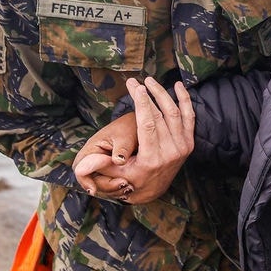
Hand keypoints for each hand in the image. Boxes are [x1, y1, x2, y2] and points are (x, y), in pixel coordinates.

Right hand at [71, 77, 195, 203]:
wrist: (155, 190)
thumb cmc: (131, 179)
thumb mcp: (114, 175)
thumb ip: (99, 166)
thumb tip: (80, 165)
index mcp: (152, 159)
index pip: (148, 124)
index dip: (142, 103)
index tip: (136, 86)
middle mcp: (170, 153)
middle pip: (159, 116)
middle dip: (147, 95)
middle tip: (135, 82)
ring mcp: (182, 148)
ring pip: (175, 113)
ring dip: (163, 94)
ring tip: (150, 80)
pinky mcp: (188, 143)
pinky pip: (190, 117)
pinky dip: (185, 100)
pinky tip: (179, 86)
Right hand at [73, 114, 137, 198]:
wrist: (142, 124)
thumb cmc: (130, 127)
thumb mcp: (126, 137)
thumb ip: (121, 149)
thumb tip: (118, 162)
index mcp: (92, 148)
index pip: (79, 169)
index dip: (84, 181)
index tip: (93, 190)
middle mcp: (94, 159)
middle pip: (90, 180)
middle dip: (104, 186)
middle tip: (122, 186)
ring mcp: (102, 165)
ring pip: (101, 183)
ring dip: (113, 188)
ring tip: (129, 187)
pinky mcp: (112, 170)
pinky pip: (111, 182)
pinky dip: (118, 186)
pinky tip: (131, 186)